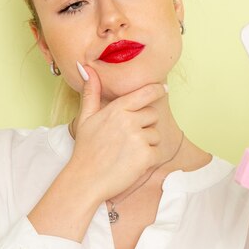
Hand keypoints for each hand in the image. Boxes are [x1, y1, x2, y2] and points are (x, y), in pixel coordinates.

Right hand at [66, 63, 167, 201]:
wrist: (84, 181)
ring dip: (147, 144)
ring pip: (156, 135)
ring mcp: (138, 138)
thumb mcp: (86, 118)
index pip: (146, 93)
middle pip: (152, 115)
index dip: (157, 90)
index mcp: (117, 109)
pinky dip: (148, 159)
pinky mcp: (145, 156)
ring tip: (126, 152)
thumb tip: (86, 68)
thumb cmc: (86, 149)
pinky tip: (132, 163)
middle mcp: (129, 120)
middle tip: (127, 139)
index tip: (164, 89)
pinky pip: (158, 152)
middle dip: (145, 126)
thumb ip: (91, 92)